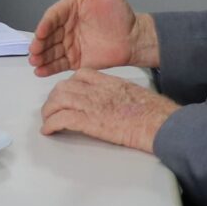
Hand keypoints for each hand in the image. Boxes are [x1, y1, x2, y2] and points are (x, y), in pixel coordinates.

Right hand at [28, 0, 151, 74]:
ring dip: (41, 56)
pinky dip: (48, 68)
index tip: (41, 32)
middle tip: (34, 51)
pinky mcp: (74, 59)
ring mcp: (69, 44)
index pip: (53, 16)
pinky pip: (58, 63)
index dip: (45, 24)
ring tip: (35, 63)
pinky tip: (40, 72)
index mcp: (70, 9)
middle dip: (39, 44)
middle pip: (48, 35)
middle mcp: (66, 26)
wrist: (134, 39)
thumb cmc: (120, 14)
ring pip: (50, 50)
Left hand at [40, 71, 179, 152]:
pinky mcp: (88, 121)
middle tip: (52, 109)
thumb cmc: (155, 113)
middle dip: (54, 98)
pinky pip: (61, 119)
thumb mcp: (135, 93)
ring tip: (48, 121)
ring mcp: (91, 104)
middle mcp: (97, 90)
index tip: (66, 92)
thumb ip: (120, 94)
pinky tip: (48, 131)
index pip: (81, 74)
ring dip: (49, 112)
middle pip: (64, 87)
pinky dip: (51, 125)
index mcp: (109, 82)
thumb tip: (116, 103)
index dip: (69, 83)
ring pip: (58, 101)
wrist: (158, 123)